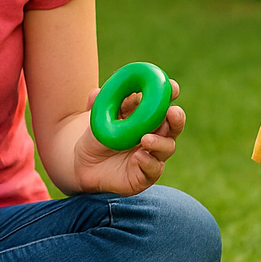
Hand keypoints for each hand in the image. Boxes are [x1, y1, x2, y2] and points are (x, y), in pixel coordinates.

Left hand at [73, 82, 185, 196]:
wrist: (84, 163)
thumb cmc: (97, 136)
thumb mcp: (97, 117)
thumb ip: (99, 104)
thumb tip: (97, 93)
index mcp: (148, 115)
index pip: (164, 102)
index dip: (170, 93)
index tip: (171, 86)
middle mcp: (156, 134)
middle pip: (174, 125)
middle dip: (176, 117)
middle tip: (172, 112)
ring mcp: (153, 155)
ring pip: (167, 147)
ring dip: (160, 142)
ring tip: (146, 138)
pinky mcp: (145, 175)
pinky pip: (153, 169)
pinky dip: (148, 162)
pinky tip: (139, 157)